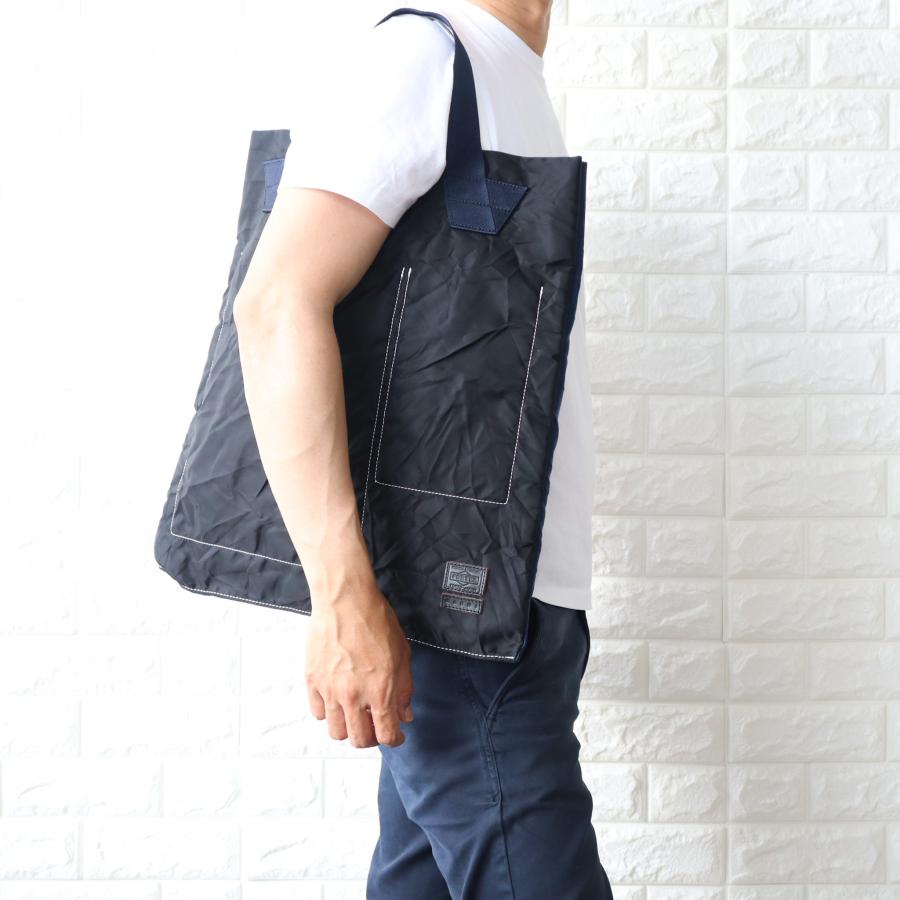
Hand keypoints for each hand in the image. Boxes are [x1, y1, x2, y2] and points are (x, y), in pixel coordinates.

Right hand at [305, 585, 413, 747]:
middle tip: (374, 725)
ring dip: (348, 728)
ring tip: (354, 713)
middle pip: (359, 740)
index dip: (394, 739)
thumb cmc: (377, 622)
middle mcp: (354, 696)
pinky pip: (318, 712)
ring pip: (336, 732)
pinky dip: (329, 712)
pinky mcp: (312, 681)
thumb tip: (405, 715)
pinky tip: (337, 699)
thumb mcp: (402, 655)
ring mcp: (330, 690)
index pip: (386, 735)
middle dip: (371, 737)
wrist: (345, 600)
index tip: (396, 735)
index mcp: (381, 691)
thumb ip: (404, 689)